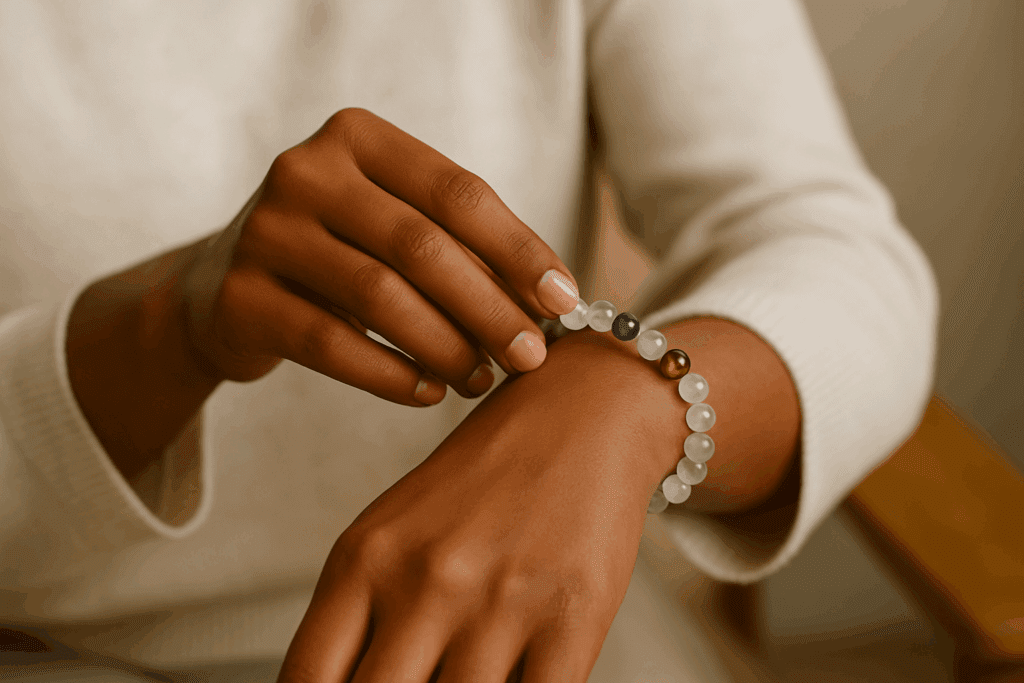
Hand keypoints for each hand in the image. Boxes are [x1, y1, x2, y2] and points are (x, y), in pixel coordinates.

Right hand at [181, 108, 579, 403]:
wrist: (222, 286)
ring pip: (379, 295)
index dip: (518, 248)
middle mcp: (305, 172)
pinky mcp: (240, 297)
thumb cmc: (337, 252)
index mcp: (357, 138)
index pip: (457, 192)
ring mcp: (265, 232)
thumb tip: (548, 302)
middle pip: (422, 245)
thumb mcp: (391, 226)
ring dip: (446, 346)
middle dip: (489, 307)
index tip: (562, 299)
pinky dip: (391, 375)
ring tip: (480, 379)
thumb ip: (459, 248)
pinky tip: (428, 392)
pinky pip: (332, 345)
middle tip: (530, 356)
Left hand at [276, 333, 687, 681]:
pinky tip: (515, 680)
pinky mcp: (571, 620)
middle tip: (416, 682)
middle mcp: (425, 581)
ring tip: (464, 673)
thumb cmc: (488, 473)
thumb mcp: (398, 528)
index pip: (308, 681)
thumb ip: (364, 611)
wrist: (583, 410)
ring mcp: (499, 604)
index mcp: (366, 558)